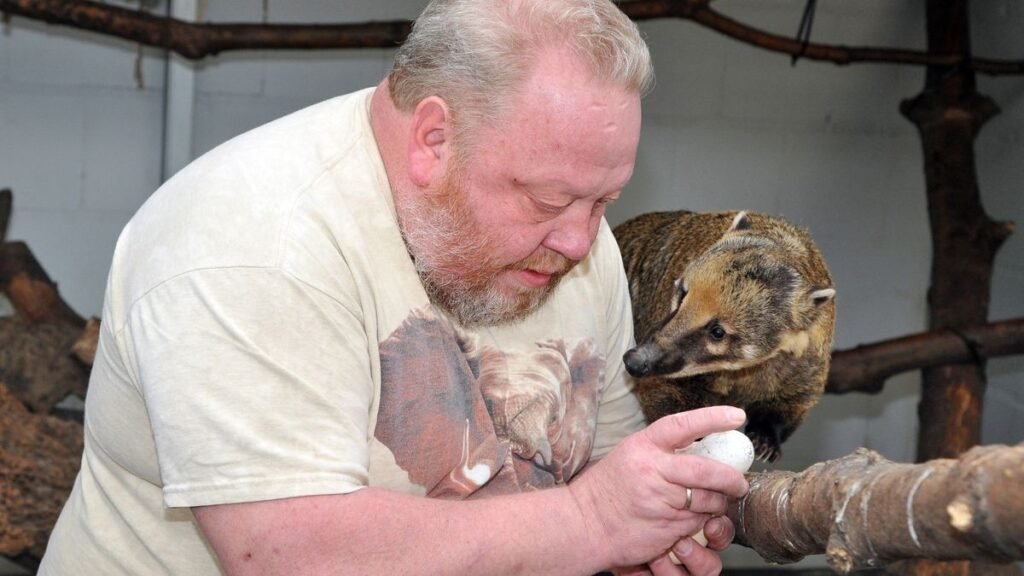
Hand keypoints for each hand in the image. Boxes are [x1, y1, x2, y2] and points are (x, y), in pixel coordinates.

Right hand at [568, 406, 748, 569]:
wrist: (584, 523)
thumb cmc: (607, 488)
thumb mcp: (630, 455)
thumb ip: (662, 450)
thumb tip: (700, 446)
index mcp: (643, 446)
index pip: (683, 425)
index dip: (712, 418)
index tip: (737, 416)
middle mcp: (652, 470)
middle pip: (706, 470)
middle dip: (731, 478)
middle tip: (739, 482)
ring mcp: (659, 501)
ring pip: (707, 500)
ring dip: (717, 503)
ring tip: (713, 502)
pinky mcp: (666, 528)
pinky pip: (697, 523)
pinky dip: (702, 521)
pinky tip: (691, 517)